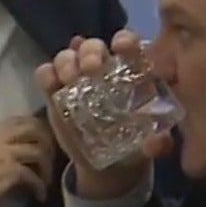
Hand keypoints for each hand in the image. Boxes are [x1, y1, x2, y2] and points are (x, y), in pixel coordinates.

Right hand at [0, 115, 52, 206]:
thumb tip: (24, 145)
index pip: (20, 119)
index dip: (38, 126)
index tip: (45, 140)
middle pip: (35, 129)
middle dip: (48, 143)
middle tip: (50, 158)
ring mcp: (4, 154)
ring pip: (38, 151)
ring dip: (47, 167)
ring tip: (46, 180)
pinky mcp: (9, 171)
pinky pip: (32, 175)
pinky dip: (39, 186)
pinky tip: (40, 195)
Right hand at [36, 30, 170, 200]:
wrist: (108, 167)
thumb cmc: (135, 144)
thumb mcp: (151, 144)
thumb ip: (159, 142)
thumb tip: (159, 143)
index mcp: (132, 72)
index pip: (129, 44)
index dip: (124, 40)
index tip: (121, 46)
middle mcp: (104, 69)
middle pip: (94, 46)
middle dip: (90, 51)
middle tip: (90, 68)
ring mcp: (77, 79)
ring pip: (69, 56)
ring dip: (67, 61)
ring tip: (70, 78)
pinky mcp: (56, 94)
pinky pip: (46, 74)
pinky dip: (46, 73)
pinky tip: (50, 82)